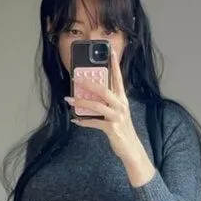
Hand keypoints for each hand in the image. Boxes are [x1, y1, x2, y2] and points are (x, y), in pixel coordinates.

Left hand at [65, 49, 147, 167]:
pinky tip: (75, 120)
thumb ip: (107, 103)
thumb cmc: (122, 129)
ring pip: (97, 105)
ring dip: (81, 102)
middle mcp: (121, 105)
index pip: (118, 78)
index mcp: (122, 99)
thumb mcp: (117, 113)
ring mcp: (117, 117)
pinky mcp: (112, 128)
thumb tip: (90, 96)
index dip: (114, 64)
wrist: (131, 148)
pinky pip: (95, 123)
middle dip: (88, 83)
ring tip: (69, 100)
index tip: (110, 51)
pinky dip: (84, 122)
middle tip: (76, 79)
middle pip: (104, 90)